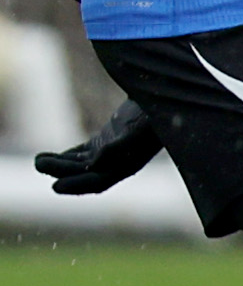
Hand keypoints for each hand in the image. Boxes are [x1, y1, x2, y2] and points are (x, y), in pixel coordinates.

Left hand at [34, 99, 161, 194]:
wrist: (161, 98)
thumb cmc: (151, 117)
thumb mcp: (135, 132)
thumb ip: (116, 149)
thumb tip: (93, 164)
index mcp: (126, 166)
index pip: (97, 183)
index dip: (76, 186)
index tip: (54, 186)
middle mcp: (118, 163)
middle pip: (83, 173)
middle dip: (59, 171)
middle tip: (38, 163)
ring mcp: (111, 151)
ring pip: (80, 163)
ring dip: (59, 164)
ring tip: (38, 159)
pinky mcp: (107, 138)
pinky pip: (83, 152)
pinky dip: (67, 155)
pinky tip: (51, 155)